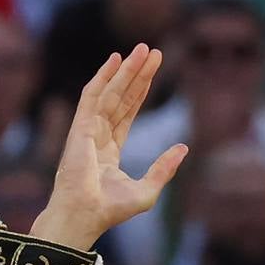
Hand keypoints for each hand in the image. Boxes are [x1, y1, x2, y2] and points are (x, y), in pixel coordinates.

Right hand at [28, 45, 186, 251]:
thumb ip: (164, 168)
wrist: (85, 215)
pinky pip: (92, 95)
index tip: (154, 69)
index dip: (141, 90)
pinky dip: (104, 76)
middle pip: (121, 98)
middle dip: (137, 74)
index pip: (127, 113)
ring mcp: (87, 130)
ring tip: (142, 49)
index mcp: (110, 152)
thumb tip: (183, 147)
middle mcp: (97, 137)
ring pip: (110, 92)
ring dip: (126, 70)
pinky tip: (116, 59)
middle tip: (153, 51)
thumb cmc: (110, 210)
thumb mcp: (147, 190)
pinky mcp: (80, 127)